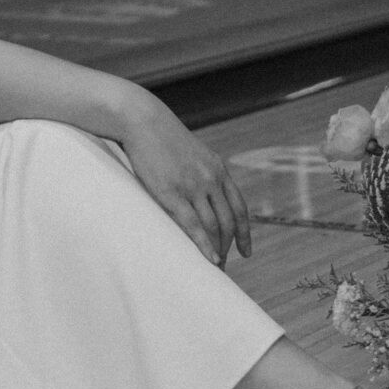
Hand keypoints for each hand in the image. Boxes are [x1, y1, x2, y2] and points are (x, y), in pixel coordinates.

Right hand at [120, 115, 251, 264]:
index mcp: (218, 169)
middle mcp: (211, 179)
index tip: (246, 251)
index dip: (245, 233)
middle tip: (225, 266)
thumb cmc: (162, 137)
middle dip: (230, 246)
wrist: (142, 120)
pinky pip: (193, 226)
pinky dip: (204, 245)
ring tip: (214, 267)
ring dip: (217, 250)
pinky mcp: (172, 193)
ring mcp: (193, 186)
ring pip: (214, 226)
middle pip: (229, 221)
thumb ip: (203, 172)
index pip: (239, 208)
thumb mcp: (192, 152)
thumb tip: (205, 193)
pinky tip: (210, 259)